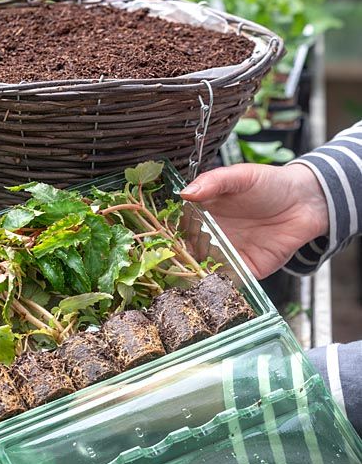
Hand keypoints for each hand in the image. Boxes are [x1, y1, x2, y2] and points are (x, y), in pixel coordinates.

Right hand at [181, 163, 329, 278]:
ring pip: (203, 271)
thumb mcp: (240, 176)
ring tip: (183, 281)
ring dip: (193, 277)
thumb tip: (185, 193)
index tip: (157, 240)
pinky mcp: (245, 270)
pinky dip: (218, 287)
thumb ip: (214, 181)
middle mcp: (212, 236)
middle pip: (186, 253)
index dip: (167, 234)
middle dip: (176, 261)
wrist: (306, 202)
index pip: (178, 227)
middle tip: (167, 265)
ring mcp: (227, 255)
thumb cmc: (271, 184)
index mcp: (204, 213)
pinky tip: (210, 288)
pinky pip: (228, 282)